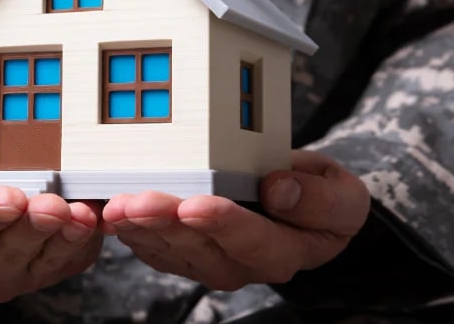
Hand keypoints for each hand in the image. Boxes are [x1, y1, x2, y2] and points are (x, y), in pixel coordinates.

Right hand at [0, 141, 102, 301]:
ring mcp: (20, 274)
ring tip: (80, 211)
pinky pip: (73, 259)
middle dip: (33, 225)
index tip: (10, 197)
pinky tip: (93, 215)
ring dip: (66, 235)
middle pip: (11, 251)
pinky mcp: (52, 268)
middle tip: (52, 203)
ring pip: (46, 258)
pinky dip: (85, 238)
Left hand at [102, 150, 369, 289]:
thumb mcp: (342, 195)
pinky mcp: (182, 250)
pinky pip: (152, 245)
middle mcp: (242, 264)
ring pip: (170, 250)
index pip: (255, 243)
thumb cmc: (319, 196)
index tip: (196, 204)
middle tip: (138, 202)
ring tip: (117, 205)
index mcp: (287, 251)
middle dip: (166, 225)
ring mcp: (208, 260)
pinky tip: (110, 209)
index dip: (224, 225)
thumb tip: (278, 189)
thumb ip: (319, 199)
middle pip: (201, 250)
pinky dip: (129, 228)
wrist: (297, 201)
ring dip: (140, 227)